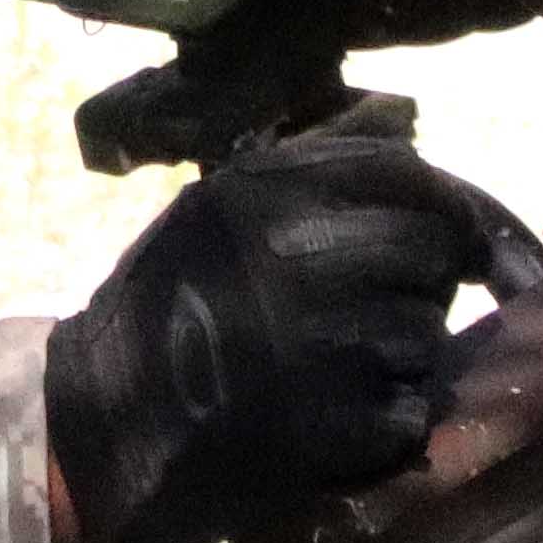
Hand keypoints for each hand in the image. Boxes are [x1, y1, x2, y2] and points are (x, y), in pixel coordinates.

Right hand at [43, 130, 523, 542]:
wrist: (100, 422)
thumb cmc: (166, 304)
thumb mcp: (217, 205)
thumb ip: (312, 163)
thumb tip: (409, 115)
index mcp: (268, 193)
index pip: (408, 173)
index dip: (442, 202)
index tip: (442, 233)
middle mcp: (298, 255)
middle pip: (433, 250)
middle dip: (423, 278)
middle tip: (381, 303)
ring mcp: (318, 344)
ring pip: (426, 333)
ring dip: (403, 353)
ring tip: (344, 362)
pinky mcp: (329, 427)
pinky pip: (410, 409)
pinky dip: (387, 419)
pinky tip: (338, 417)